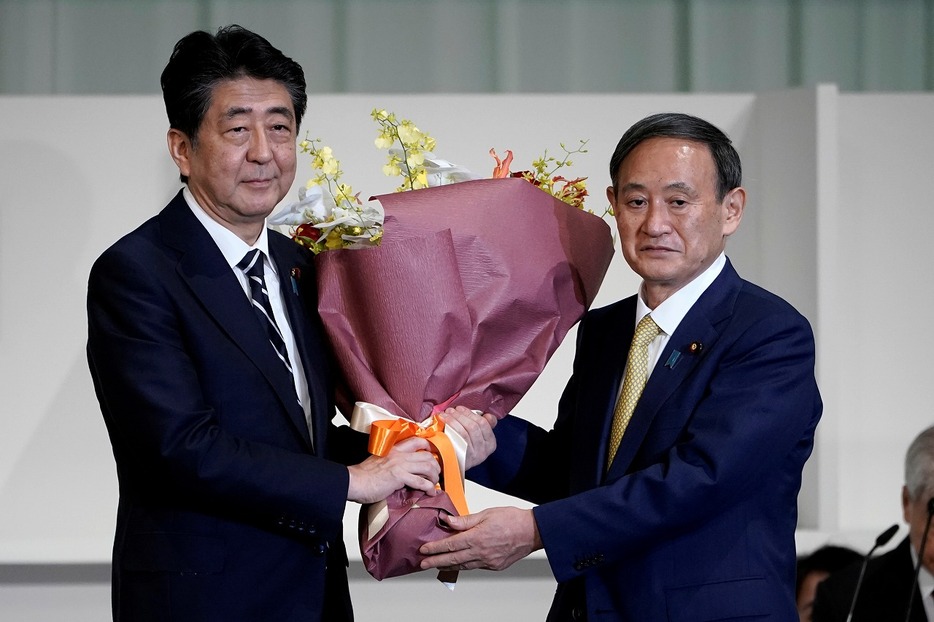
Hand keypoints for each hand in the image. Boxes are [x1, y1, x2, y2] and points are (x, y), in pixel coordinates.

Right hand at [346, 437, 440, 503]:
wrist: (354, 482)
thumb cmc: (363, 476)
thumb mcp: (379, 462)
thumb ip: (392, 463)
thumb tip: (403, 473)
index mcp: (394, 449)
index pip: (416, 441)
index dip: (428, 447)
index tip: (433, 456)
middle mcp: (399, 454)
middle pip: (426, 455)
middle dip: (435, 465)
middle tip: (436, 474)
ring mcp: (400, 465)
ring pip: (427, 466)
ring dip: (434, 476)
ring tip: (434, 484)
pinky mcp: (399, 477)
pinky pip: (421, 482)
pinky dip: (429, 488)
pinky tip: (431, 493)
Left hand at [418, 507, 541, 570]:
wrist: (532, 532)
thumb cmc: (512, 519)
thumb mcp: (486, 514)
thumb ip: (465, 520)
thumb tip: (448, 521)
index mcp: (477, 537)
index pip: (450, 545)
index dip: (435, 548)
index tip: (424, 549)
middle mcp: (481, 552)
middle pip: (453, 559)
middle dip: (435, 562)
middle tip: (423, 564)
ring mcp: (488, 561)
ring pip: (463, 565)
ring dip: (448, 565)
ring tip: (437, 565)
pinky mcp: (495, 566)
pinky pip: (475, 567)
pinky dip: (464, 565)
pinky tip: (458, 563)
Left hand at [440, 406, 497, 469]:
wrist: (452, 467)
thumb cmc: (464, 449)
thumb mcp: (477, 438)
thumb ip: (484, 426)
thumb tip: (488, 415)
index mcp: (490, 443)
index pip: (484, 424)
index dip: (470, 414)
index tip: (460, 408)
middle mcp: (484, 451)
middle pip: (474, 426)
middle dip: (460, 415)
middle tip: (450, 410)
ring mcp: (473, 456)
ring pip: (464, 432)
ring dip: (453, 419)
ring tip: (445, 414)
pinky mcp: (462, 458)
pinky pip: (457, 439)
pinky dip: (449, 427)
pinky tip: (443, 422)